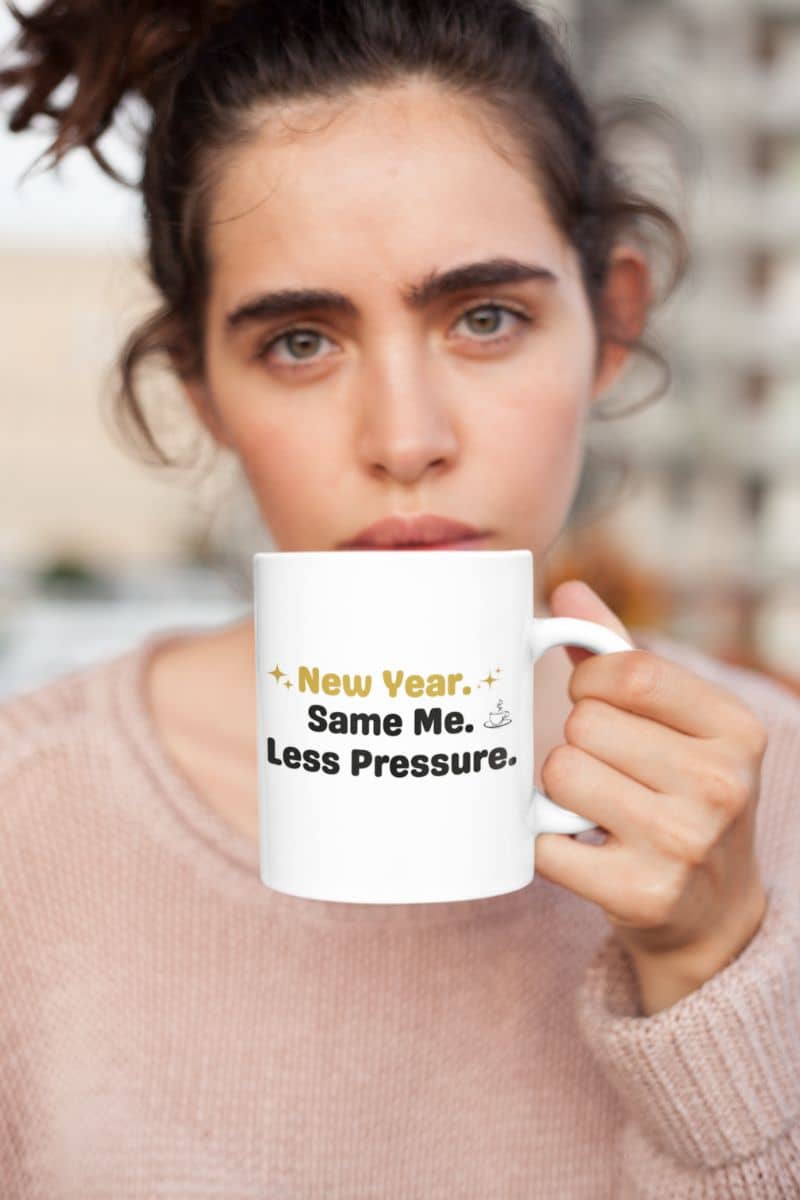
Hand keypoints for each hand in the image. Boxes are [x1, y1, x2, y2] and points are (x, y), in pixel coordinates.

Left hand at [535, 580, 768, 1014]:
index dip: (588, 679)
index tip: (592, 700)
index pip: (628, 670)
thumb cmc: (681, 793)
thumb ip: (620, 654)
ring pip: (560, 774)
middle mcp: (721, 784)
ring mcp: (684, 843)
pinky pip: (545, 842)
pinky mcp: (642, 894)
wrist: (713, 911)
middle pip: (584, 724)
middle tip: (606, 770)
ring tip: (596, 808)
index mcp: (736, 728)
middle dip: (577, 741)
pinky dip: (546, 843)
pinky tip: (582, 848)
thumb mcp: (676, 722)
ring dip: (558, 791)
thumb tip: (567, 591)